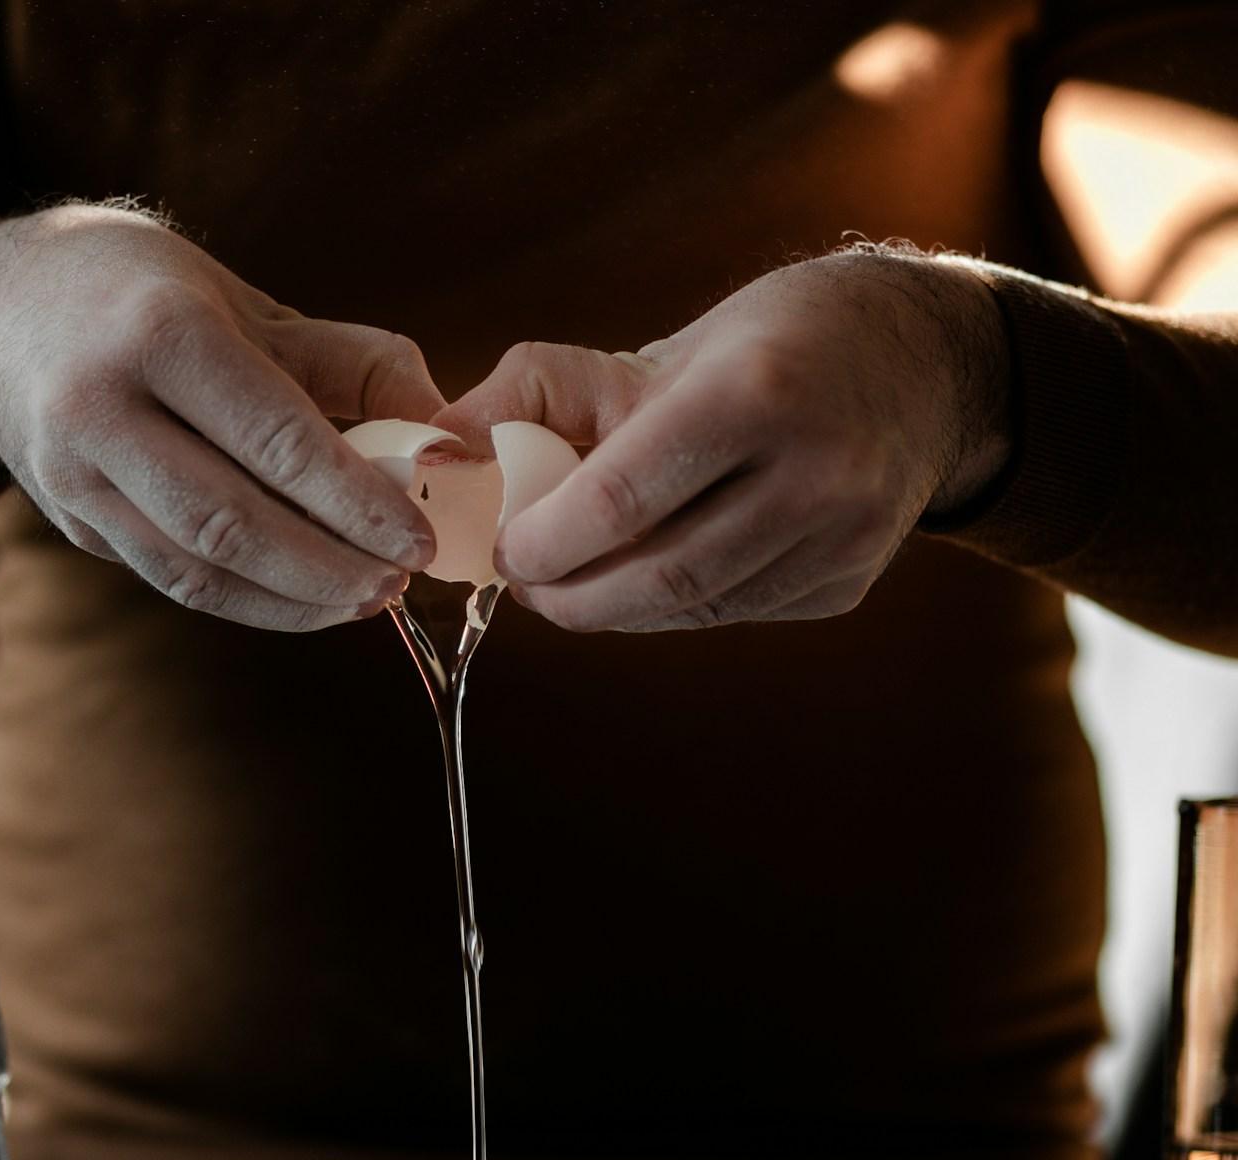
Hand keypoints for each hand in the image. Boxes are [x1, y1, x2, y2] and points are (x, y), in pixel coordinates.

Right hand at [0, 204, 441, 630]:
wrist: (0, 313)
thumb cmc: (149, 297)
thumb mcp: (252, 304)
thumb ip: (355, 366)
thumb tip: (450, 441)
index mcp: (160, 332)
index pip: (276, 440)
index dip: (358, 503)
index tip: (420, 541)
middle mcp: (102, 405)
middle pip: (232, 521)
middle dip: (330, 567)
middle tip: (400, 584)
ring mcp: (74, 473)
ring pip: (198, 568)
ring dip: (295, 599)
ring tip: (366, 600)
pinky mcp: (73, 521)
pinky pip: (173, 580)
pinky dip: (251, 602)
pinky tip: (307, 601)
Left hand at [434, 249, 1010, 630]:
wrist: (920, 367)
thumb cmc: (768, 342)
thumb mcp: (662, 345)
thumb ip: (542, 391)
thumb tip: (443, 447)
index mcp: (754, 393)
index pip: (622, 499)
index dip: (545, 543)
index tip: (504, 553)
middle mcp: (814, 472)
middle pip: (658, 576)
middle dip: (571, 596)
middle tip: (528, 585)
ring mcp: (841, 538)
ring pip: (695, 610)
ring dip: (617, 608)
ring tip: (579, 580)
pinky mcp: (845, 583)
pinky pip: (734, 614)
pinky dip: (675, 608)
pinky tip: (655, 576)